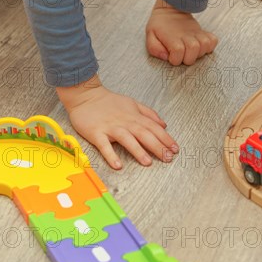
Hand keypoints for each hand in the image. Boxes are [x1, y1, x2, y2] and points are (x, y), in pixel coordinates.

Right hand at [57, 75, 177, 168]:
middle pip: (144, 135)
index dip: (166, 138)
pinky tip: (118, 165)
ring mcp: (111, 128)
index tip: (175, 149)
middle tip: (168, 158)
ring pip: (127, 140)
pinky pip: (104, 146)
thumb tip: (164, 125)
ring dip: (138, 151)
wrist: (86, 96)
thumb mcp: (133, 104)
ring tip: (148, 163)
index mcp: (135, 117)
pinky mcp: (96, 133)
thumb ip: (149, 114)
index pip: (154, 128)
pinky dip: (111, 155)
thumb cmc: (110, 102)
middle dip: (157, 146)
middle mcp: (125, 123)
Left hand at [145, 0, 217, 65]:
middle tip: (182, 55)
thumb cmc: (160, 24)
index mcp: (172, 37)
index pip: (178, 52)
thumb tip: (166, 57)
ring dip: (199, 53)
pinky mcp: (203, 32)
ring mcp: (196, 33)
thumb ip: (154, 48)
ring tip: (191, 52)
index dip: (175, 59)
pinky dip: (210, 46)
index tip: (171, 57)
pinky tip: (201, 47)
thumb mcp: (150, 34)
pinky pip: (213, 41)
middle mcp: (186, 35)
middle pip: (193, 49)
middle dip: (188, 58)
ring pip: (205, 46)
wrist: (172, 8)